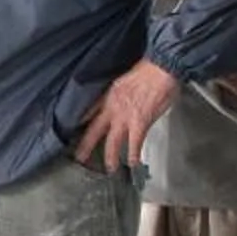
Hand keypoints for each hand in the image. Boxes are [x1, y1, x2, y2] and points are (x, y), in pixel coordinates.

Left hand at [72, 59, 178, 174]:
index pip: (90, 111)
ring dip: (110, 157)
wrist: (162, 67)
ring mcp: (125, 116)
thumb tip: (123, 99)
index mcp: (110, 95)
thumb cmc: (149, 70)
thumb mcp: (126, 79)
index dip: (82, 122)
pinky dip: (134, 154)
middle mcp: (113, 107)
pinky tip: (133, 163)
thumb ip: (121, 92)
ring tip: (109, 168)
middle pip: (95, 130)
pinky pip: (134, 143)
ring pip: (112, 141)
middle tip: (79, 157)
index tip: (74, 131)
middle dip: (86, 145)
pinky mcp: (140, 122)